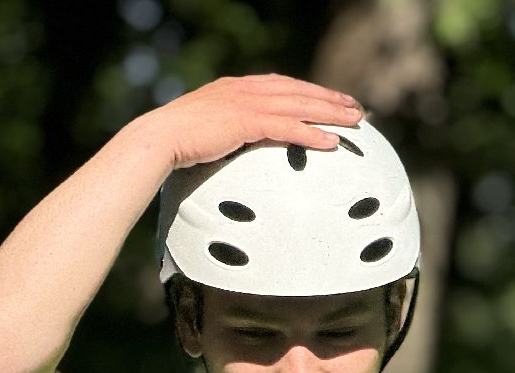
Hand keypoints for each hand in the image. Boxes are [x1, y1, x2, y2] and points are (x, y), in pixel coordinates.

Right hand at [141, 74, 362, 170]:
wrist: (159, 138)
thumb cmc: (178, 140)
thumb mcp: (209, 128)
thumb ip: (229, 129)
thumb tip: (239, 145)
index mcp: (236, 88)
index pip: (281, 85)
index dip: (309, 91)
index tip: (331, 98)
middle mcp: (244, 90)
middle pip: (297, 90)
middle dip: (329, 98)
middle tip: (356, 108)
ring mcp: (245, 103)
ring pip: (298, 105)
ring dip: (330, 113)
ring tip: (355, 122)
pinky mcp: (246, 121)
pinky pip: (288, 127)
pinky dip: (311, 133)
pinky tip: (332, 143)